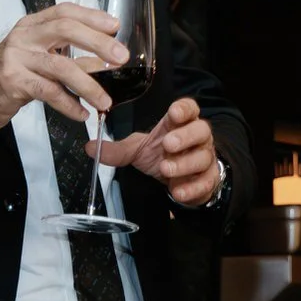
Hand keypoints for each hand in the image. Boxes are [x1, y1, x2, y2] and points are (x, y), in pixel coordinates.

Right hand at [0, 3, 127, 132]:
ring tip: (105, 101)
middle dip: (98, 43)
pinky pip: (49, 92)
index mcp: (33, 25)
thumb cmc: (15, 74)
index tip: (115, 26)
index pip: (64, 11)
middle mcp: (24, 36)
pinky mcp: (12, 82)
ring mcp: (16, 58)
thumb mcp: (41, 57)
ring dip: (89, 85)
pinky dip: (69, 104)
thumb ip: (69, 53)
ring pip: (61, 66)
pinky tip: (82, 113)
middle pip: (65, 30)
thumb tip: (108, 59)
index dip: (91, 16)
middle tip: (122, 58)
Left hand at [94, 98, 220, 205]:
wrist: (180, 181)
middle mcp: (197, 139)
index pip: (189, 110)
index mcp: (179, 125)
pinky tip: (177, 191)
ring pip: (203, 157)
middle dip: (186, 136)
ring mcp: (205, 159)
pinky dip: (192, 187)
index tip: (174, 112)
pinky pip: (206, 182)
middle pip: (201, 130)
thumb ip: (118, 149)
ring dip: (184, 163)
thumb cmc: (162, 157)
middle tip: (168, 144)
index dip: (184, 109)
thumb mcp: (138, 150)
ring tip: (166, 169)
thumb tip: (90, 148)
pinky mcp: (209, 180)